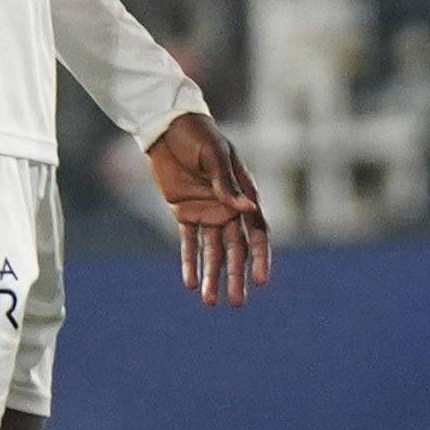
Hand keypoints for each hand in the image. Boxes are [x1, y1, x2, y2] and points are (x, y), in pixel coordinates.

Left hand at [145, 114, 271, 308]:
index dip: (260, 256)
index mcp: (244, 192)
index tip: (261, 280)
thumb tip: (248, 207)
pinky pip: (189, 243)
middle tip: (238, 302)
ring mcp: (207, 211)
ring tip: (210, 302)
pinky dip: (190, 262)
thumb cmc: (198, 135)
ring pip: (212, 251)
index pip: (256, 230)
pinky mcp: (185, 212)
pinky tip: (190, 284)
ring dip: (212, 275)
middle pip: (236, 249)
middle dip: (236, 276)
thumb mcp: (214, 156)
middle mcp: (229, 207)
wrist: (168, 127)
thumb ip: (227, 184)